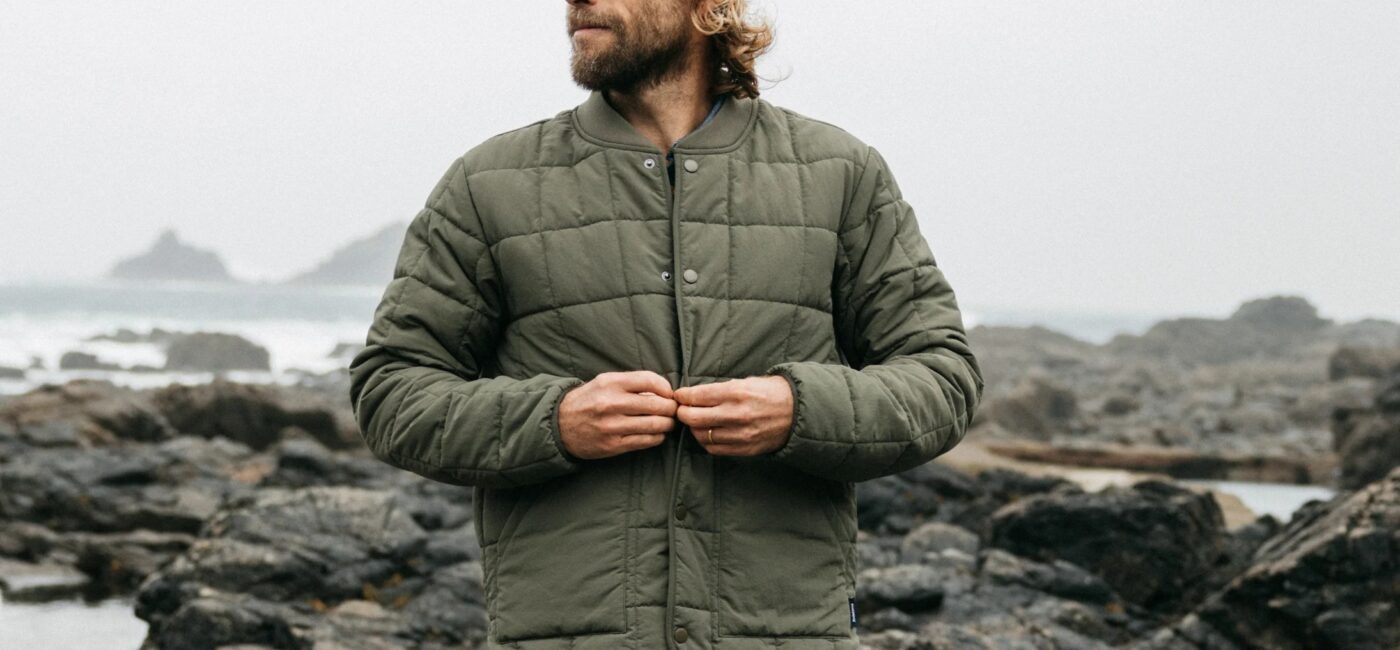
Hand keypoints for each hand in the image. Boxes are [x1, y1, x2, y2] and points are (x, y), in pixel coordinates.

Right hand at [558, 370, 677, 459]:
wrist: (560, 424)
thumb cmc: (589, 400)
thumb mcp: (605, 381)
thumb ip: (632, 383)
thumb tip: (664, 390)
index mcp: (611, 383)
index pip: (651, 381)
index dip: (666, 388)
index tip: (669, 394)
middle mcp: (611, 403)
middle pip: (657, 405)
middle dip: (671, 408)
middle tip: (673, 410)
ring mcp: (612, 426)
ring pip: (655, 425)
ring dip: (667, 424)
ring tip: (667, 422)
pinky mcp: (613, 445)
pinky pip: (646, 441)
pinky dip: (657, 437)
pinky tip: (656, 434)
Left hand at [672, 375, 793, 455]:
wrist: (797, 412)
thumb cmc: (770, 392)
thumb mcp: (746, 381)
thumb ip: (720, 389)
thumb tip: (693, 395)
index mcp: (736, 393)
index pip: (697, 396)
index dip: (683, 396)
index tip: (678, 396)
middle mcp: (737, 414)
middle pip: (694, 418)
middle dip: (682, 413)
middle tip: (681, 409)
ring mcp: (741, 434)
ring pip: (702, 435)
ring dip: (693, 428)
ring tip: (694, 421)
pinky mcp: (745, 448)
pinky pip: (714, 448)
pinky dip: (706, 441)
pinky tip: (707, 433)